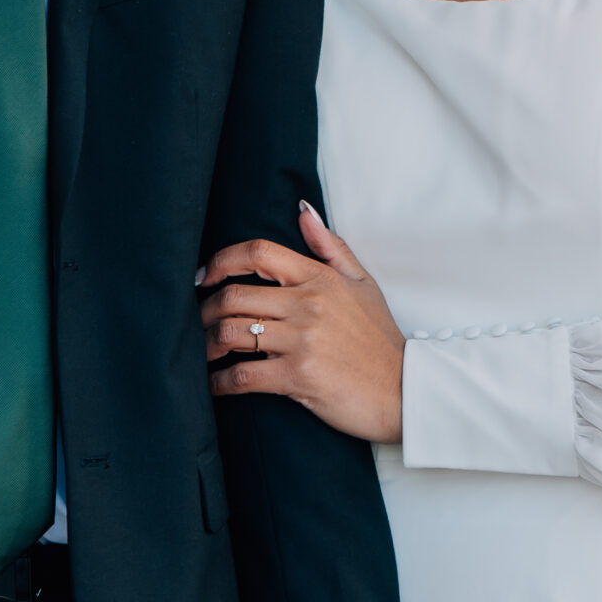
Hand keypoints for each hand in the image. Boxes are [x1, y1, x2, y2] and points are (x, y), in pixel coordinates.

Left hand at [200, 203, 404, 440]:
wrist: (404, 391)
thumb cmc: (380, 339)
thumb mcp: (362, 283)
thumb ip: (330, 246)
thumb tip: (302, 209)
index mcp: (320, 279)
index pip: (258, 253)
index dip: (221, 260)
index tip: (204, 276)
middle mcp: (309, 305)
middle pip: (234, 296)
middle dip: (205, 310)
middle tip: (197, 321)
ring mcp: (303, 341)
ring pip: (232, 333)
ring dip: (207, 344)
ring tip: (202, 353)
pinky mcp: (298, 377)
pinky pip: (243, 375)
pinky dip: (219, 382)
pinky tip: (213, 385)